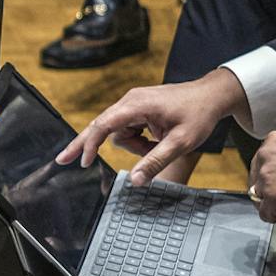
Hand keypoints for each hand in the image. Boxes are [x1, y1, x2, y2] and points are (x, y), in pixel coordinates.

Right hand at [59, 70, 247, 181]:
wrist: (212, 95)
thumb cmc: (199, 114)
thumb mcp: (180, 143)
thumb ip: (156, 161)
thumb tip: (135, 181)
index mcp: (137, 105)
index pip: (104, 124)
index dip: (90, 143)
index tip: (82, 162)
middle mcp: (131, 101)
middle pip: (102, 126)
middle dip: (87, 144)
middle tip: (64, 160)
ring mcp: (134, 104)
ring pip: (119, 132)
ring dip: (134, 146)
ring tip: (159, 145)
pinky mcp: (139, 108)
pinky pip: (129, 129)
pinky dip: (139, 140)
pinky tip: (156, 140)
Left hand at [247, 131, 275, 221]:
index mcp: (273, 142)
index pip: (261, 163)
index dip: (271, 176)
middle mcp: (264, 158)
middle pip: (258, 180)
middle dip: (270, 189)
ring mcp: (266, 179)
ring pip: (260, 197)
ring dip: (274, 203)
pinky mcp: (271, 198)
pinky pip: (266, 214)